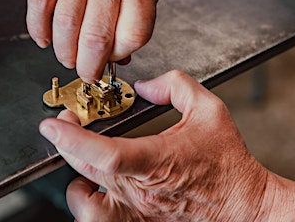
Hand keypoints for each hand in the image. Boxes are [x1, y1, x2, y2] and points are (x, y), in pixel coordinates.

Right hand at [27, 0, 169, 82]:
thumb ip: (138, 14)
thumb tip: (120, 52)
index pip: (131, 37)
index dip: (122, 56)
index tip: (117, 59)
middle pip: (95, 39)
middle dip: (89, 67)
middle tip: (88, 74)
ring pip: (66, 25)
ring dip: (65, 52)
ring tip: (69, 60)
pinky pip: (40, 0)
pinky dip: (37, 26)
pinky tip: (43, 40)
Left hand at [39, 70, 268, 220]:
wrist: (241, 203)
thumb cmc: (227, 161)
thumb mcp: (210, 109)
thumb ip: (175, 85)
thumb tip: (144, 87)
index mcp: (157, 160)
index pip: (107, 154)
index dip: (74, 139)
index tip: (53, 123)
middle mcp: (141, 190)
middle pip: (85, 169)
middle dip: (67, 141)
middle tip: (68, 121)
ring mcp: (136, 209)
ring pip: (84, 200)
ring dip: (75, 174)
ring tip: (82, 155)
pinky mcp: (136, 219)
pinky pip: (97, 217)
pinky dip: (87, 199)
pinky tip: (94, 184)